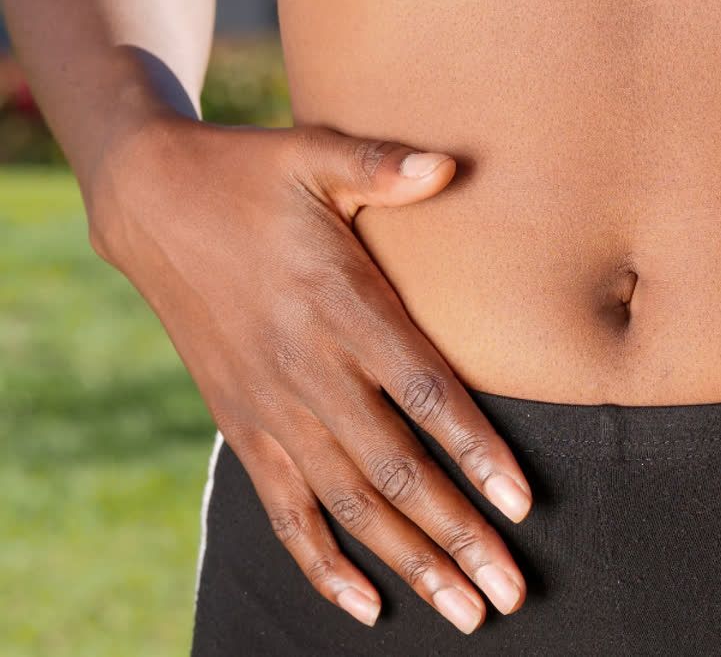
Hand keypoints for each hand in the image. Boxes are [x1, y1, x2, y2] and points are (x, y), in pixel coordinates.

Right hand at [87, 114, 532, 632]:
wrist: (152, 203)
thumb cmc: (252, 177)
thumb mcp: (314, 155)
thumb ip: (382, 167)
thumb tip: (449, 164)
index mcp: (342, 307)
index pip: (423, 395)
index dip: (475, 451)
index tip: (521, 504)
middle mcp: (309, 371)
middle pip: (395, 470)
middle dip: (456, 535)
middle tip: (508, 593)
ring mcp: (272, 409)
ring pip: (349, 505)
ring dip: (409, 563)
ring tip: (465, 611)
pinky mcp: (243, 427)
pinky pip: (284, 512)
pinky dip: (322, 564)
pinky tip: (366, 606)